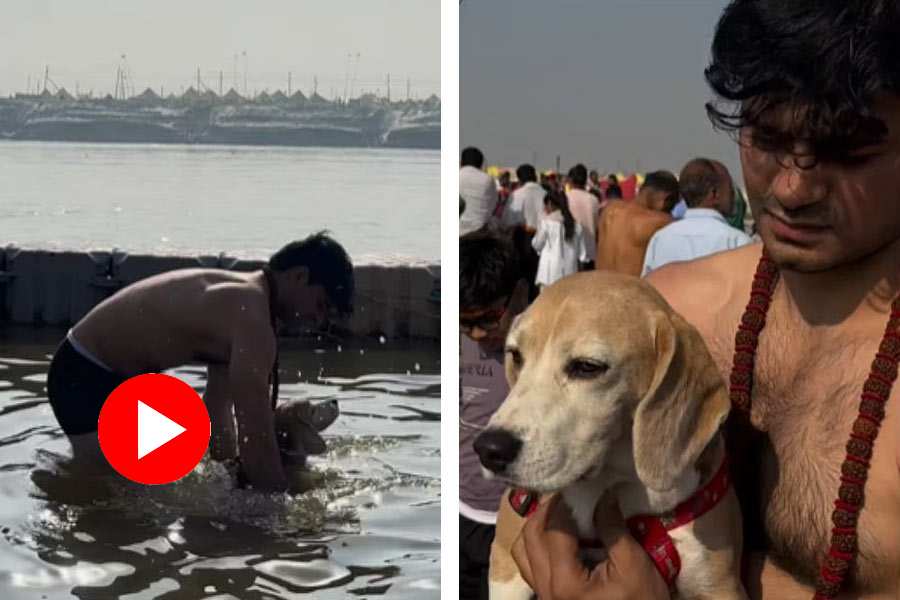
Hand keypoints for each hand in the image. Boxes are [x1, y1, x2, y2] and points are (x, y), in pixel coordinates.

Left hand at [511, 495, 669, 599]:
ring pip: (523, 550)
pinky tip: (558, 538)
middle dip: (547, 511)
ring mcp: (543, 594)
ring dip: (538, 527)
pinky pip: (530, 564)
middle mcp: (546, 588)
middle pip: (531, 536)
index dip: (565, 503)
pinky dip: (537, 545)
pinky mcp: (547, 596)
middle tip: (569, 496)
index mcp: (565, 582)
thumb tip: (604, 494)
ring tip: (561, 515)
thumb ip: (613, 529)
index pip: (554, 530)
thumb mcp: (635, 566)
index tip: (578, 486)